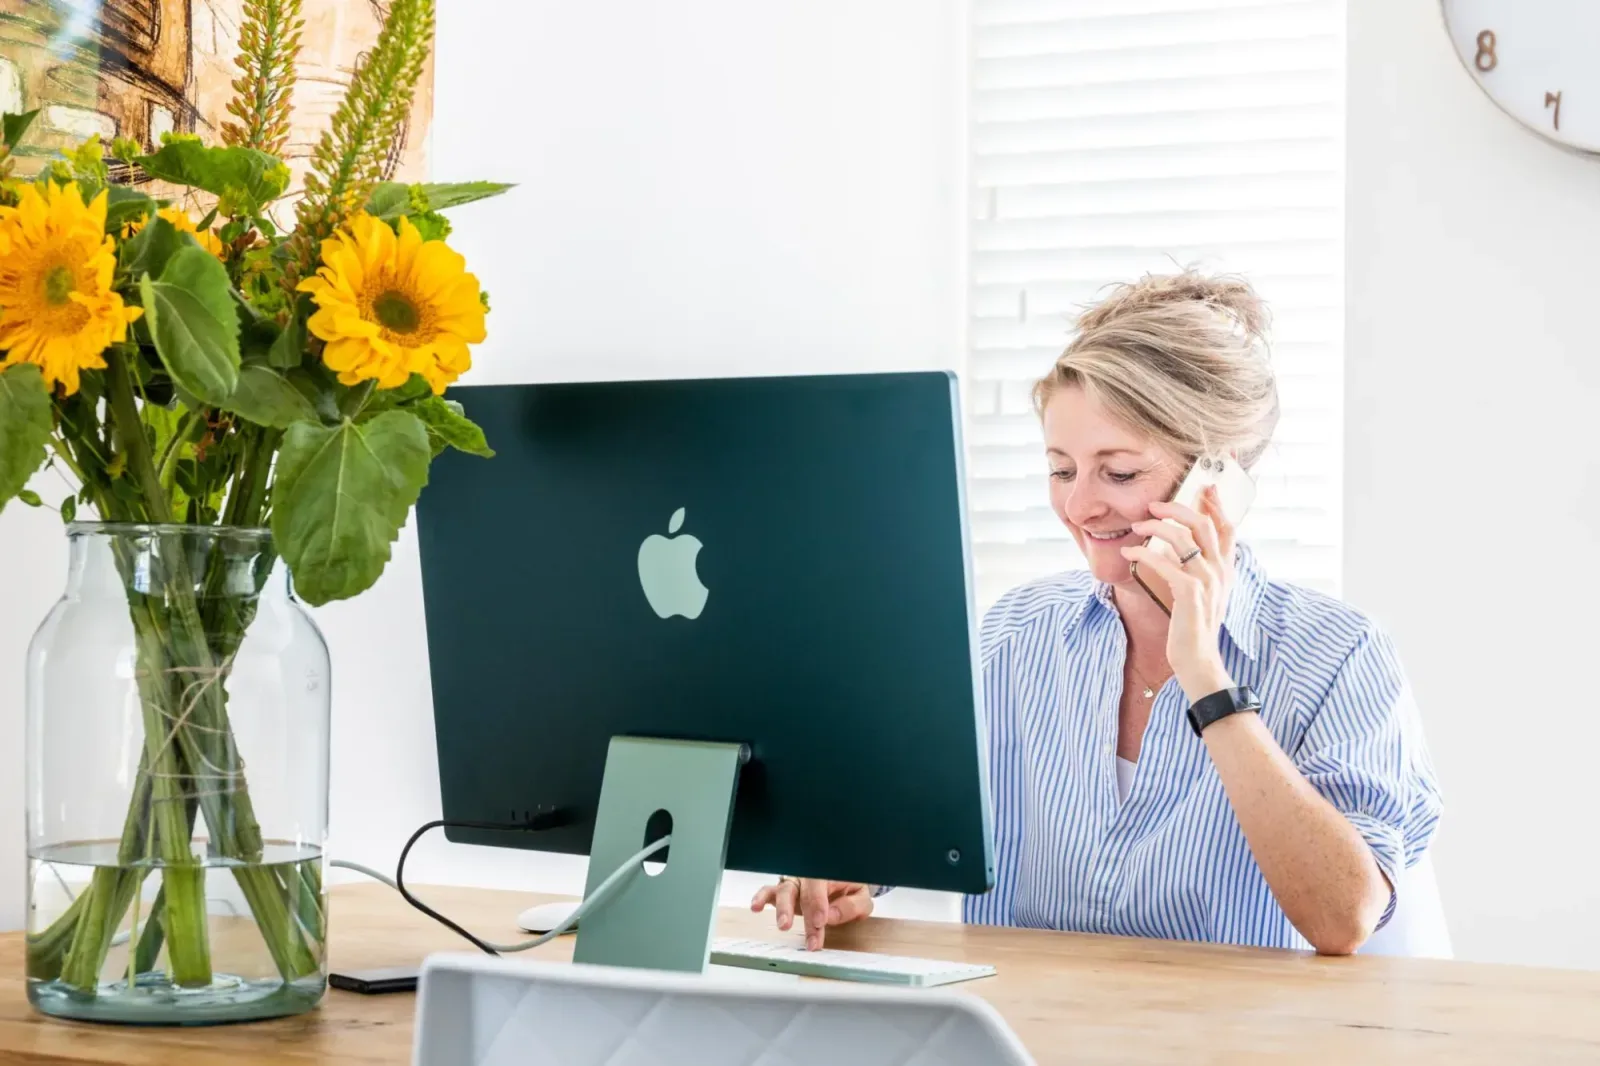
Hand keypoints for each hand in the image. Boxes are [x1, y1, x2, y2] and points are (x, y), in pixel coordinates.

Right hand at [750, 878, 873, 949]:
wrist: (845, 882)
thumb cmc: (851, 889)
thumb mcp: (861, 897)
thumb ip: (851, 906)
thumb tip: (832, 916)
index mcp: (829, 873)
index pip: (820, 886)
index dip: (818, 904)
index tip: (820, 922)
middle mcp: (809, 877)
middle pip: (801, 890)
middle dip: (804, 914)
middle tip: (807, 935)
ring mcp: (795, 883)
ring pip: (784, 890)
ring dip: (782, 909)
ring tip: (783, 925)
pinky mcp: (785, 892)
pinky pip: (770, 891)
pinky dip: (762, 898)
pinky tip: (756, 907)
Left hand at [1121, 484, 1235, 698]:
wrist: (1197, 659)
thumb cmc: (1194, 625)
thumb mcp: (1203, 592)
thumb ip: (1200, 567)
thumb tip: (1183, 543)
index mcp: (1225, 569)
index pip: (1228, 527)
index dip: (1218, 504)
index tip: (1205, 486)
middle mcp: (1220, 571)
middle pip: (1204, 524)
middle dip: (1178, 508)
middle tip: (1153, 504)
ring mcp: (1206, 581)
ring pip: (1183, 539)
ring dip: (1156, 527)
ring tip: (1136, 526)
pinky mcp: (1189, 593)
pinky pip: (1164, 563)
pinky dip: (1143, 553)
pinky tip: (1129, 551)